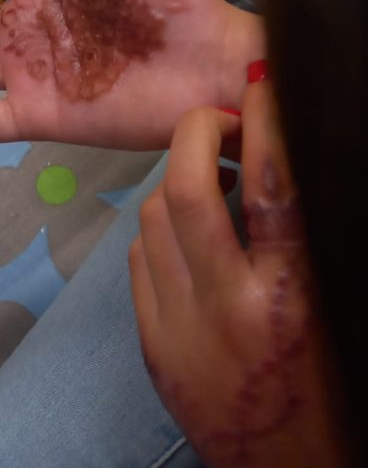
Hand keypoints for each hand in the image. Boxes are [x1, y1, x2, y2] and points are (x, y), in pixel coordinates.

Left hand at [129, 74, 345, 466]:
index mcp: (289, 299)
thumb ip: (302, 236)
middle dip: (195, 134)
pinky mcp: (152, 348)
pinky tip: (186, 231)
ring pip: (152, 216)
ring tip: (209, 177)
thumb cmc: (329, 386)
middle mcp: (226, 308)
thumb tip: (272, 162)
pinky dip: (159, 228)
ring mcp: (179, 330)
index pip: (272, 188)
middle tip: (220, 122)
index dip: (264, 123)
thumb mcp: (330, 301)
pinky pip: (139, 259)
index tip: (260, 83)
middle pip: (185, 190)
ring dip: (178, 181)